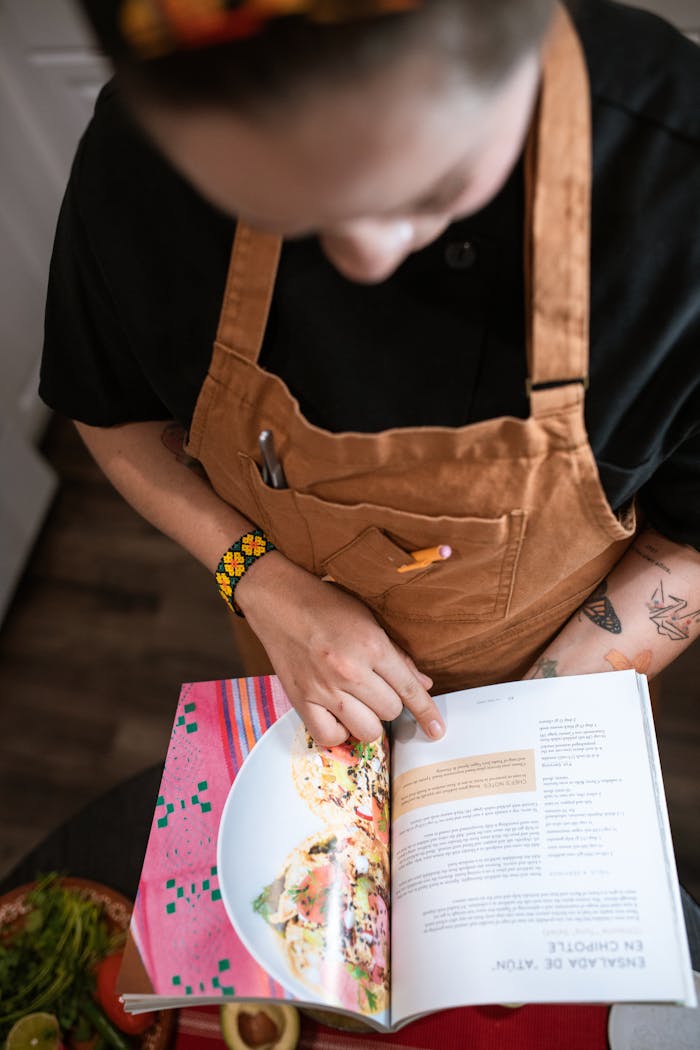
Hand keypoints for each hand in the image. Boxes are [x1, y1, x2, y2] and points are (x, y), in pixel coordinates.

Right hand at [235, 551, 445, 746]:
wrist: (277, 599)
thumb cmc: (325, 604)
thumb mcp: (368, 619)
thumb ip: (397, 655)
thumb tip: (422, 684)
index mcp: (371, 646)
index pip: (408, 689)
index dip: (426, 712)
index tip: (436, 730)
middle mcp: (350, 671)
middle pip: (390, 712)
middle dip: (389, 703)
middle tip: (376, 688)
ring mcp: (324, 689)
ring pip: (366, 730)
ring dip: (368, 720)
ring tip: (359, 704)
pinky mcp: (301, 700)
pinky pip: (329, 737)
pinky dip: (339, 732)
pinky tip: (338, 717)